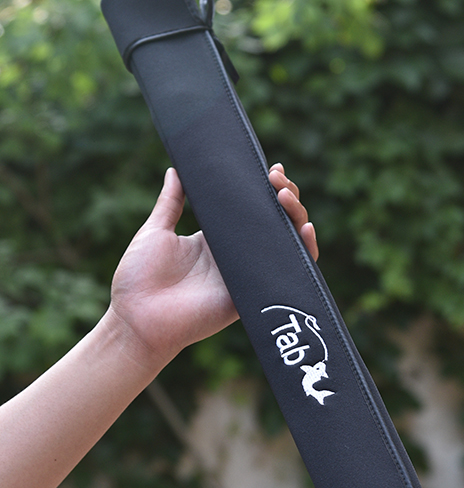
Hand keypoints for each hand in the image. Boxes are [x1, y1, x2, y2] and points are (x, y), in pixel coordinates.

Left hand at [107, 165, 315, 368]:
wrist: (135, 318)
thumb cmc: (139, 279)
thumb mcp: (155, 231)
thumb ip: (170, 202)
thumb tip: (176, 168)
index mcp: (215, 240)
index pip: (252, 210)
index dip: (267, 190)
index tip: (271, 169)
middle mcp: (236, 256)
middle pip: (275, 223)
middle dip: (286, 197)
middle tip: (278, 178)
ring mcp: (246, 275)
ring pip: (287, 245)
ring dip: (296, 219)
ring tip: (286, 197)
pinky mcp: (251, 294)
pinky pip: (287, 275)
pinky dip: (303, 254)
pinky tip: (303, 232)